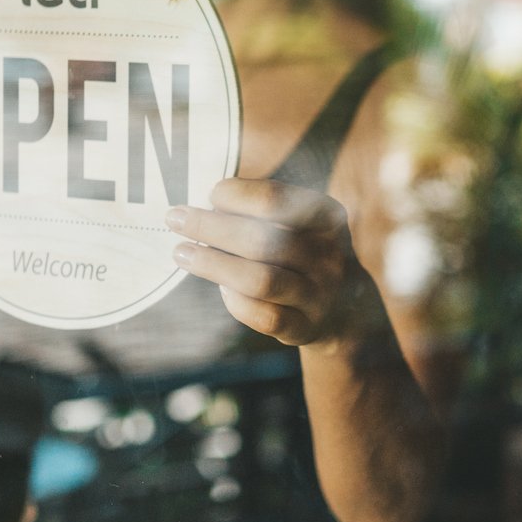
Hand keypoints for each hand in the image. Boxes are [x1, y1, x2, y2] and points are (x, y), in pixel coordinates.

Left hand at [168, 179, 382, 349]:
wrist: (347, 309)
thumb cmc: (303, 253)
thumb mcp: (299, 223)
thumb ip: (263, 209)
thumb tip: (205, 200)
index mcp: (326, 218)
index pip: (276, 200)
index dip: (237, 195)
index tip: (211, 194)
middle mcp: (328, 255)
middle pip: (262, 239)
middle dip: (211, 227)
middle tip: (175, 218)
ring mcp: (319, 295)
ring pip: (261, 280)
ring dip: (214, 265)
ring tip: (181, 253)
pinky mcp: (306, 328)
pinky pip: (265, 317)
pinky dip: (236, 302)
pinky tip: (219, 288)